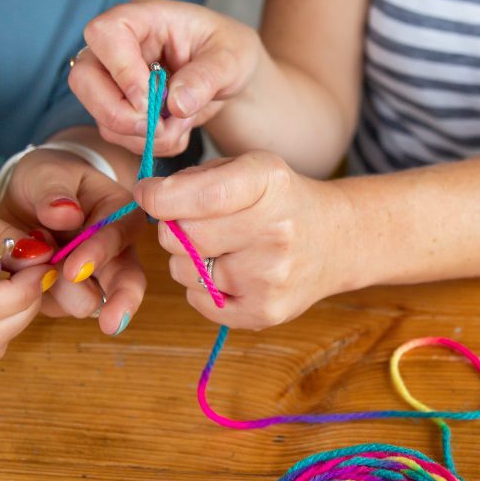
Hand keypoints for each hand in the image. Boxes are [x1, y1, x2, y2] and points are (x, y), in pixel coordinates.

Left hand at [0, 148, 145, 335]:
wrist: (29, 197)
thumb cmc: (47, 178)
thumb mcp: (47, 172)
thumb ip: (54, 190)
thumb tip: (66, 213)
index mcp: (121, 214)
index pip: (119, 235)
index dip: (98, 253)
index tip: (74, 269)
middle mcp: (116, 251)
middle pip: (128, 282)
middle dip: (121, 302)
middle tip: (111, 322)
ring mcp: (94, 279)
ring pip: (88, 301)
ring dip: (59, 291)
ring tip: (30, 263)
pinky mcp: (67, 297)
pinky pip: (55, 307)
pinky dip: (38, 296)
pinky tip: (24, 274)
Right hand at [69, 0, 260, 156]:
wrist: (228, 78)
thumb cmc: (228, 52)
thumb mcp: (232, 59)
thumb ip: (206, 78)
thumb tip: (176, 103)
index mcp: (144, 18)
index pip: (105, 33)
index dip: (121, 70)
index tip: (150, 97)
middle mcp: (118, 46)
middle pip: (82, 78)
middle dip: (119, 113)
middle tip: (158, 124)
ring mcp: (113, 78)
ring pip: (98, 114)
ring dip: (141, 134)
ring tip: (181, 125)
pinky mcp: (118, 106)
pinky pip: (116, 134)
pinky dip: (147, 143)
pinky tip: (175, 131)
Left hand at [135, 151, 350, 329]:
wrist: (333, 240)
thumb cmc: (277, 199)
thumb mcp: (248, 167)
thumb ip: (196, 179)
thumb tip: (147, 198)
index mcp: (269, 183)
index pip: (202, 197)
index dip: (160, 198)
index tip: (146, 194)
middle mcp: (276, 231)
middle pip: (183, 237)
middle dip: (174, 228)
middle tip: (193, 223)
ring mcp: (271, 278)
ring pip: (184, 271)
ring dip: (187, 259)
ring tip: (220, 248)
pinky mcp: (265, 313)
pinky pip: (198, 301)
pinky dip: (201, 287)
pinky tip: (229, 272)